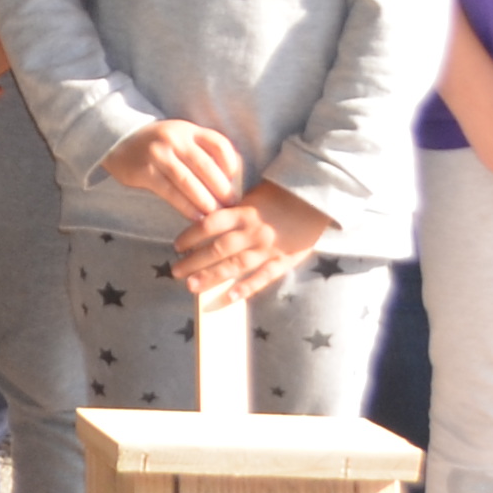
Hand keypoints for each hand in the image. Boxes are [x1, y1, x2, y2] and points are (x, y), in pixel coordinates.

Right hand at [101, 119, 247, 221]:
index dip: (231, 164)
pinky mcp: (145, 171)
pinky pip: (170, 192)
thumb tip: (231, 179)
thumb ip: (202, 151)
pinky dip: (185, 207)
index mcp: (188, 130)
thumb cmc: (158, 145)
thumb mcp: (180, 137)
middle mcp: (174, 138)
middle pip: (206, 166)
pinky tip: (196, 217)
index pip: (219, 144)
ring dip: (205, 201)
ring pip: (188, 181)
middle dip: (222, 189)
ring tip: (216, 215)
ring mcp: (158, 154)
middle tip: (232, 205)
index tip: (235, 181)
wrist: (118, 141)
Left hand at [169, 180, 332, 305]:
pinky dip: (246, 288)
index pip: (209, 224)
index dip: (190, 236)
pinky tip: (230, 297)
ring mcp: (269, 248)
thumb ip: (233, 210)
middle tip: (175, 272)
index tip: (177, 246)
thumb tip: (206, 221)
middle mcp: (253, 231)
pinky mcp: (284, 260)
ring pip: (235, 265)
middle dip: (194, 262)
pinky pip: (263, 277)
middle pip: (217, 249)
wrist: (317, 199)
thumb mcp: (253, 196)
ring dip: (212, 277)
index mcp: (244, 212)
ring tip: (192, 286)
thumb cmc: (281, 195)